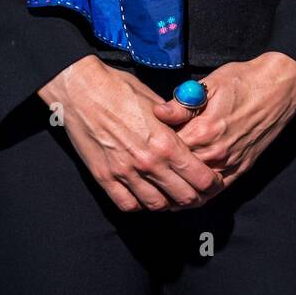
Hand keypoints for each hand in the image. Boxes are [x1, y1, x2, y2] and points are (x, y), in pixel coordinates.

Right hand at [38, 56, 225, 213]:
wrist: (82, 89)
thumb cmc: (120, 89)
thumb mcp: (156, 102)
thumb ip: (174, 124)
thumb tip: (187, 135)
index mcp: (166, 142)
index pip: (200, 177)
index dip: (211, 184)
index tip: (213, 182)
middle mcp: (148, 162)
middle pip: (183, 197)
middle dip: (196, 198)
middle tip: (198, 194)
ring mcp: (125, 173)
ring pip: (157, 205)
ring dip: (168, 204)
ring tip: (172, 197)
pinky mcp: (104, 177)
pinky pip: (127, 204)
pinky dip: (139, 205)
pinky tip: (143, 196)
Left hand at [150, 53, 295, 189]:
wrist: (279, 88)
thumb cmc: (243, 81)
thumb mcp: (209, 84)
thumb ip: (181, 104)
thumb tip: (157, 112)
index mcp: (204, 130)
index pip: (167, 150)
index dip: (152, 150)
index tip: (141, 150)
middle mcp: (216, 152)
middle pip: (178, 173)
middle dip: (160, 174)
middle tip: (143, 175)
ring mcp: (230, 163)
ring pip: (196, 189)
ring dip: (177, 190)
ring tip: (158, 191)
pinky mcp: (242, 169)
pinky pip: (216, 191)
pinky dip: (199, 196)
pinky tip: (186, 194)